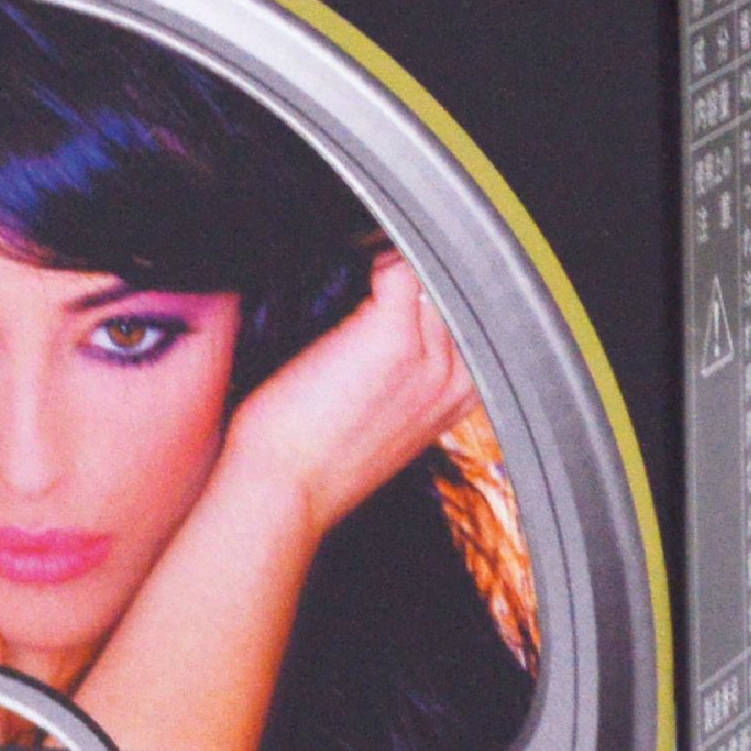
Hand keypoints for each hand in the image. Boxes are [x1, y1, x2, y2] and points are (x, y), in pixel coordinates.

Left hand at [214, 253, 478, 535]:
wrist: (285, 491)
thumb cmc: (315, 459)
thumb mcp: (382, 418)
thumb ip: (403, 375)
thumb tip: (386, 334)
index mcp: (461, 396)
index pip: (465, 316)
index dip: (432, 294)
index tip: (400, 288)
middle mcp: (456, 376)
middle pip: (451, 292)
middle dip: (416, 278)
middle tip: (372, 280)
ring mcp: (429, 355)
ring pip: (430, 278)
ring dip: (396, 266)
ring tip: (358, 274)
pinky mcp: (391, 337)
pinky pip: (400, 269)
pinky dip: (376, 258)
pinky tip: (353, 269)